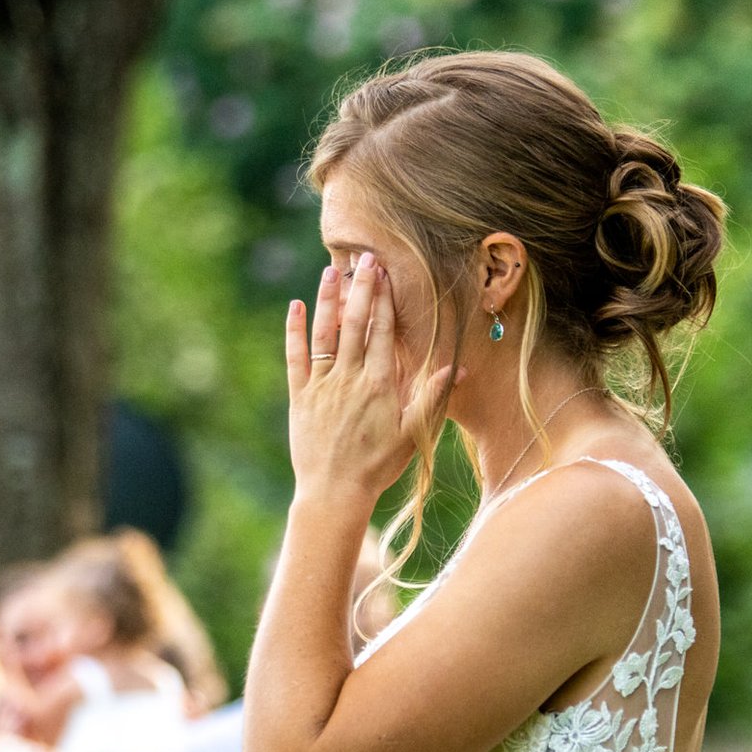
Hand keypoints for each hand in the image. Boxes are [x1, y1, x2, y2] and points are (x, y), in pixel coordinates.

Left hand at [284, 254, 459, 512]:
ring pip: (326, 333)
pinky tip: (295, 306)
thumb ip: (432, 398)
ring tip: (331, 271)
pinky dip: (294, 331)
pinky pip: (296, 357)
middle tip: (365, 258)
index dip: (385, 300)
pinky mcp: (299, 397)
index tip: (386, 273)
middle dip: (362, 288)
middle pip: (357, 323)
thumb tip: (457, 367)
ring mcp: (322, 385)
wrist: (335, 493)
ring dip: (328, 300)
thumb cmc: (378, 467)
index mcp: (380, 384)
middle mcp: (350, 378)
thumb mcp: (413, 435)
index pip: (384, 332)